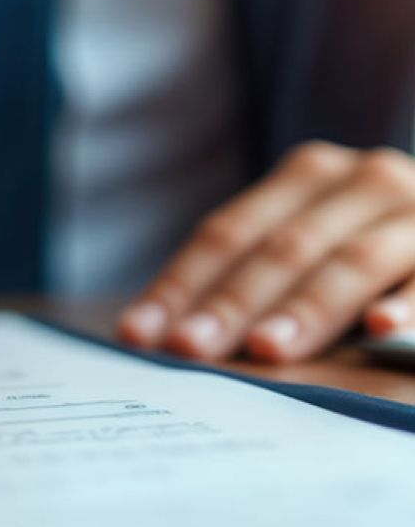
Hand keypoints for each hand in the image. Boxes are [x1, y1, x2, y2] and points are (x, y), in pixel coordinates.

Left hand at [118, 141, 414, 361]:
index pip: (227, 234)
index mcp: (305, 177)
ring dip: (306, 309)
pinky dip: (409, 303)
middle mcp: (360, 181)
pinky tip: (381, 329)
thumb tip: (159, 336)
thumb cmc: (359, 247)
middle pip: (281, 249)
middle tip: (190, 349)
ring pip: (351, 262)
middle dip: (231, 303)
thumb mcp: (302, 248)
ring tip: (265, 350)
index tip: (138, 334)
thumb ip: (246, 279)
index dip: (180, 284)